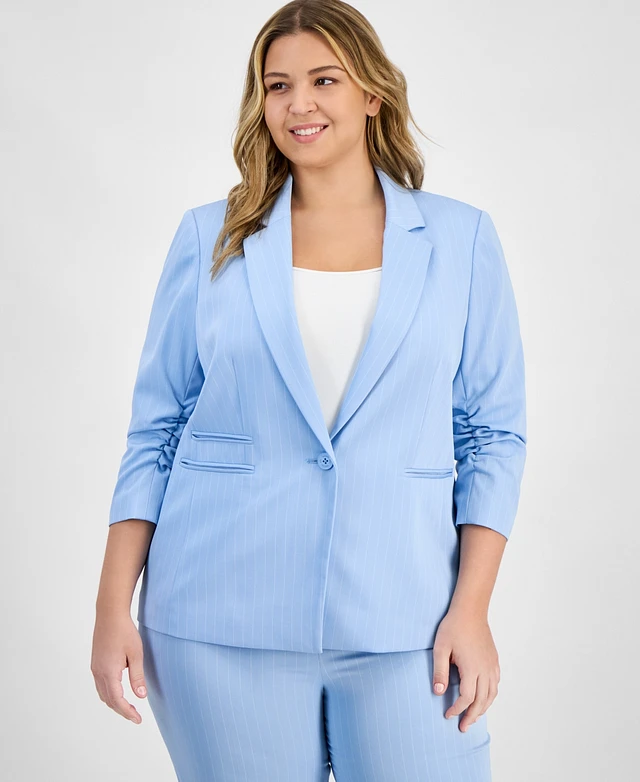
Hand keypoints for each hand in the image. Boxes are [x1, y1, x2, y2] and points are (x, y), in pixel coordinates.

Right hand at [91, 612, 147, 723]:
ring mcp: (95, 668)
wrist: (110, 615)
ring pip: (103, 694)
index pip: (117, 700)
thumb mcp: (136, 654)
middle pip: (108, 700)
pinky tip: (119, 690)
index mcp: (109, 672)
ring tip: (129, 705)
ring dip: (115, 702)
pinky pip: (100, 685)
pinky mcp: (95, 663)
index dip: (128, 712)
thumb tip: (141, 696)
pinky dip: (109, 693)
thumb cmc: (125, 632)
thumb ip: (137, 676)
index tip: (138, 720)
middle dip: (122, 710)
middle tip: (135, 716)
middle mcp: (98, 673)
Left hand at [431, 607, 499, 731]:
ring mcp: (492, 665)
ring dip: (483, 709)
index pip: (466, 698)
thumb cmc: (453, 626)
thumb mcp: (441, 648)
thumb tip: (438, 692)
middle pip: (482, 701)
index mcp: (472, 668)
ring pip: (492, 694)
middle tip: (463, 727)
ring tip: (473, 717)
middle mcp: (485, 669)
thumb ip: (440, 670)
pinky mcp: (494, 660)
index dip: (457, 709)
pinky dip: (490, 696)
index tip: (448, 715)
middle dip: (472, 716)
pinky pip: (496, 684)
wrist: (470, 610)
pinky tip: (484, 698)